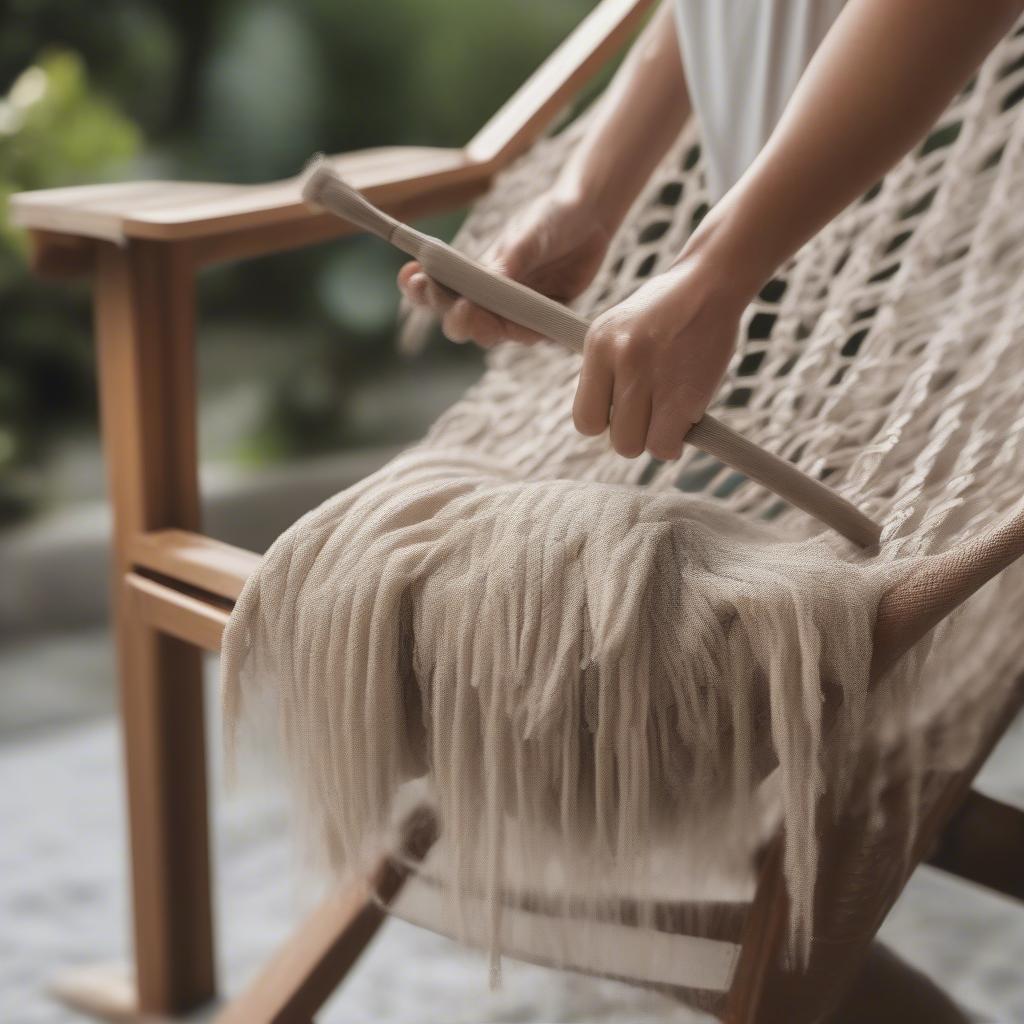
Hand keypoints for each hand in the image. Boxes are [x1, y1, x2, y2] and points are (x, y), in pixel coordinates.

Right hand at [397, 192, 611, 347]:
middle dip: (456, 318)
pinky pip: (534, 334)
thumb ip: (509, 261)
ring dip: (488, 330)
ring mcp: (515, 310)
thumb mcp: (527, 235)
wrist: (590, 216)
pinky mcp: (544, 318)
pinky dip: (530, 334)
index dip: (421, 291)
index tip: (413, 279)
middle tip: (460, 310)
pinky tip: (531, 331)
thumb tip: (488, 282)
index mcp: (471, 272)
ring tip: (487, 323)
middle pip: (462, 319)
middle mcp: (488, 296)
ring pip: (494, 332)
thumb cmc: (549, 218)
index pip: (437, 289)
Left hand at [572, 254, 745, 460]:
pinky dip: (675, 443)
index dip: (606, 422)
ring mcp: (650, 377)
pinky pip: (664, 446)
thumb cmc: (668, 309)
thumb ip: (609, 369)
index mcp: (598, 344)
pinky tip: (687, 420)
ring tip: (672, 414)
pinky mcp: (682, 394)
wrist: (711, 282)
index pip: (585, 417)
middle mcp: (619, 359)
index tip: (626, 411)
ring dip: (656, 439)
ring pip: (636, 446)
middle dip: (634, 434)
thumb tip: (606, 417)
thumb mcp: (622, 328)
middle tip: (654, 414)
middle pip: (612, 437)